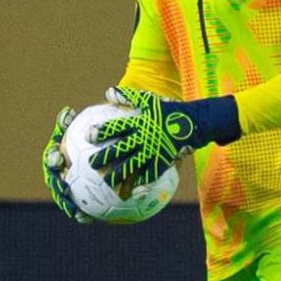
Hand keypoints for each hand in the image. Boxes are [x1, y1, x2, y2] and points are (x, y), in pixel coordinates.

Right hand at [42, 107, 90, 222]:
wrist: (97, 158)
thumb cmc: (88, 140)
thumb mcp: (84, 128)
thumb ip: (73, 123)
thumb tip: (67, 111)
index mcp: (57, 156)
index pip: (52, 156)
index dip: (53, 158)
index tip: (58, 160)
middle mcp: (56, 173)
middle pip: (53, 180)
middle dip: (56, 185)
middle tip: (63, 187)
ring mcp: (63, 189)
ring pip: (62, 198)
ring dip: (66, 205)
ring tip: (74, 211)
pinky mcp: (74, 202)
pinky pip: (77, 209)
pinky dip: (80, 214)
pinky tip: (88, 219)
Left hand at [87, 86, 240, 192]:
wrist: (193, 124)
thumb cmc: (166, 111)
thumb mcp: (148, 100)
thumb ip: (128, 96)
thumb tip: (108, 92)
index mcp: (139, 122)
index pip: (117, 127)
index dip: (102, 131)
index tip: (88, 136)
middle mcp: (144, 137)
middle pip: (121, 149)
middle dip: (105, 157)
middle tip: (91, 163)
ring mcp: (154, 151)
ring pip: (132, 165)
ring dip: (118, 174)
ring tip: (106, 181)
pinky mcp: (163, 162)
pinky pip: (149, 174)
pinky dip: (139, 181)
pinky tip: (129, 188)